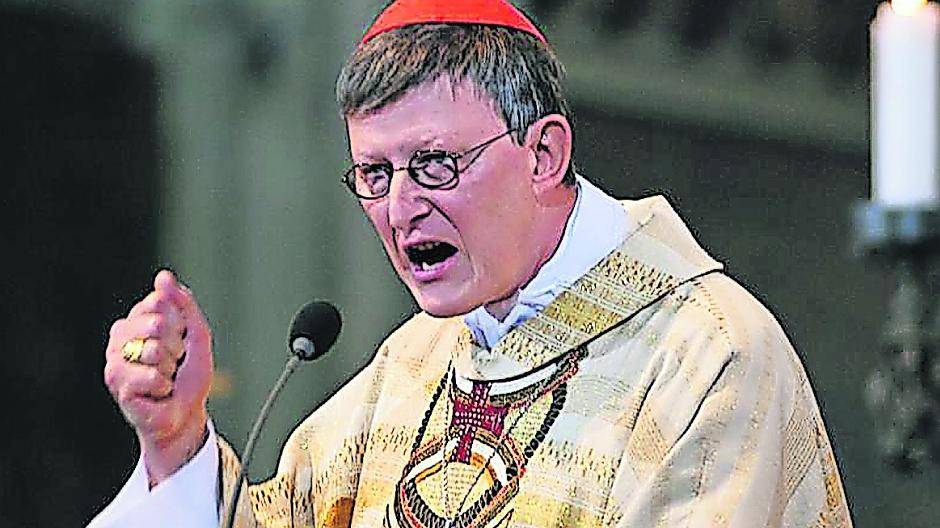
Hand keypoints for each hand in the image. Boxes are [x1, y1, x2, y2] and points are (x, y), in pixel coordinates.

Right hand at [104, 269, 213, 485]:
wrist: (185, 413)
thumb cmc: (188, 375)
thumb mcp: (196, 333)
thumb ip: (182, 304)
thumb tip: (163, 276)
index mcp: (138, 320)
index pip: (159, 302)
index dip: (180, 324)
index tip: (181, 340)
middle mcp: (121, 336)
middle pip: (156, 323)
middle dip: (176, 346)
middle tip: (173, 362)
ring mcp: (115, 359)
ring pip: (153, 350)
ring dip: (169, 368)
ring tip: (165, 378)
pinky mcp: (117, 383)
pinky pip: (151, 376)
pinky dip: (163, 386)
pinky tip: (157, 392)